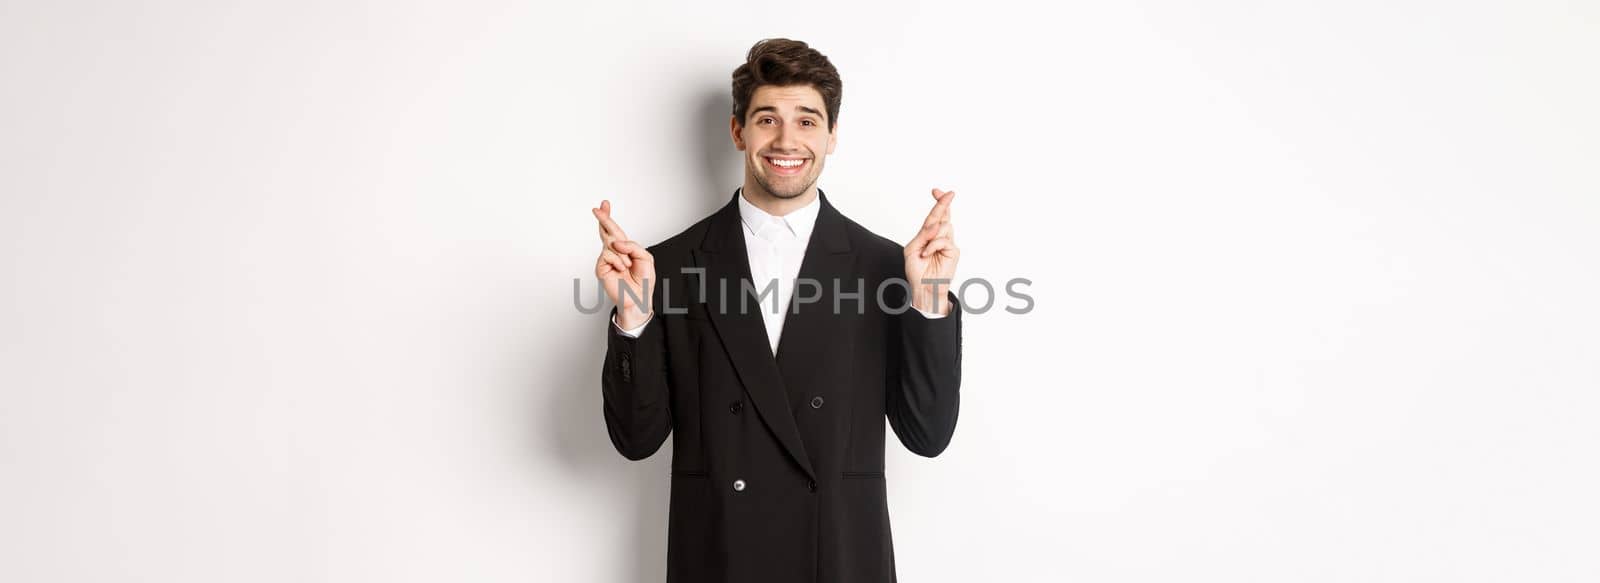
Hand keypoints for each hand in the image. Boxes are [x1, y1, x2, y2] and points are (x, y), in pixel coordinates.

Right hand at [593, 200, 655, 328]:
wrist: (639, 298)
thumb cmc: (643, 280)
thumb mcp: (645, 258)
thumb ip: (632, 246)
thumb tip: (616, 242)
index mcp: (624, 249)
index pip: (615, 230)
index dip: (609, 217)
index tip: (604, 204)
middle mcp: (614, 252)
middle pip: (606, 231)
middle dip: (604, 219)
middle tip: (597, 208)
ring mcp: (606, 260)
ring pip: (612, 244)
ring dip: (624, 255)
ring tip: (628, 267)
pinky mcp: (601, 268)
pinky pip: (608, 255)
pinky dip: (618, 261)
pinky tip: (621, 269)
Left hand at [904, 189, 959, 314]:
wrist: (923, 287)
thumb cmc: (916, 270)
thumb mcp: (912, 249)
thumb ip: (922, 235)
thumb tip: (936, 224)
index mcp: (928, 234)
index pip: (934, 215)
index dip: (937, 202)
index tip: (936, 190)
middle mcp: (939, 236)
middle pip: (943, 215)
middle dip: (943, 203)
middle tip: (947, 193)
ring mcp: (947, 243)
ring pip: (943, 227)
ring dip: (931, 235)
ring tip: (924, 249)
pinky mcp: (953, 251)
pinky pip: (943, 240)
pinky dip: (933, 245)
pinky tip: (927, 254)